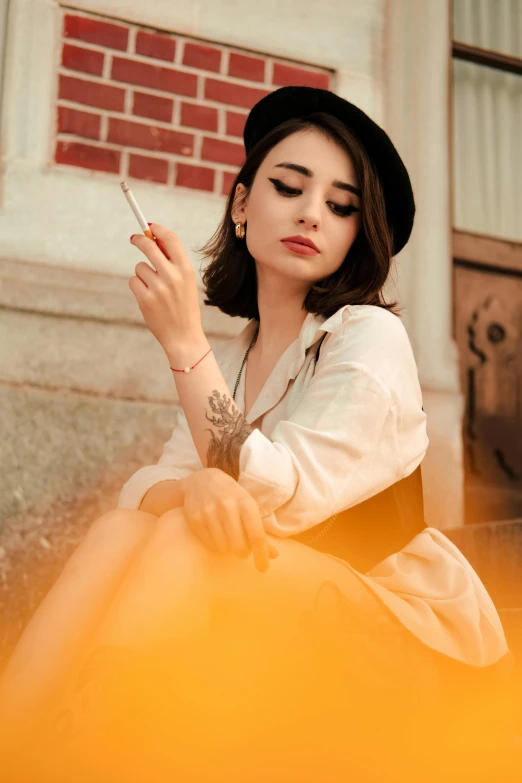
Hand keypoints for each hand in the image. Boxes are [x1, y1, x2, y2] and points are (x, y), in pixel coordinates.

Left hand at [128, 223, 203, 354]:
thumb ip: (173, 262)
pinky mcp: (145, 299)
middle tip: (134, 239)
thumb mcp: (186, 282)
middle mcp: (172, 276)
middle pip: (149, 246)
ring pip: (139, 267)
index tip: (149, 226)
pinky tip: (149, 298)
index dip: (157, 229)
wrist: (183, 336)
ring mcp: (158, 288)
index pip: (170, 239)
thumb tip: (155, 239)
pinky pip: (133, 281)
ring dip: (142, 275)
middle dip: (139, 240)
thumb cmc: (184, 307)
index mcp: (186, 269)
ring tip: (154, 290)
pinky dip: (138, 287)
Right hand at [182, 468, 278, 572]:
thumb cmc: (231, 496)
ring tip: (227, 536)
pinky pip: (209, 544)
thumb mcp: (248, 507)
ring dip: (228, 548)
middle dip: (243, 553)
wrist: (201, 481)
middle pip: (239, 546)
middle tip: (242, 549)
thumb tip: (273, 555)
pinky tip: (215, 533)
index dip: (261, 554)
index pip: (256, 535)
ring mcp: (209, 512)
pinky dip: (215, 544)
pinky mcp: (195, 518)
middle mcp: (227, 507)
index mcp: (246, 503)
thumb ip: (260, 530)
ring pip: (223, 548)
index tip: (263, 568)